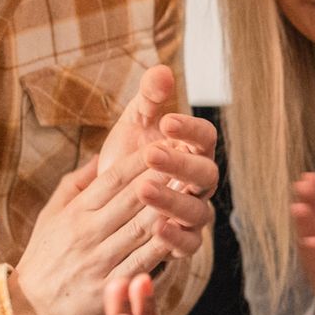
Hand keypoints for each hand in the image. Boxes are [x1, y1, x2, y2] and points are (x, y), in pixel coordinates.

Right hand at [9, 146, 174, 314]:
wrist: (29, 310)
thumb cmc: (46, 256)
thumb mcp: (52, 214)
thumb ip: (78, 184)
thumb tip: (103, 155)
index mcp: (76, 212)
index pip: (113, 178)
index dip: (142, 159)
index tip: (167, 142)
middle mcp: (87, 232)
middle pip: (132, 198)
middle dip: (163, 176)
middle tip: (190, 157)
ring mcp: (100, 260)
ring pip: (141, 227)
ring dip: (170, 207)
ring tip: (193, 188)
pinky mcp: (110, 286)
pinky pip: (143, 262)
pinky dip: (164, 246)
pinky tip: (184, 231)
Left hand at [95, 65, 218, 259]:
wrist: (108, 205)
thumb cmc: (128, 161)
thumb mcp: (135, 126)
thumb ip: (149, 100)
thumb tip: (161, 70)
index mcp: (194, 152)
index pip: (207, 138)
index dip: (192, 129)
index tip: (168, 120)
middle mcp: (199, 184)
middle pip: (206, 173)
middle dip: (180, 164)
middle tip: (150, 153)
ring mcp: (193, 214)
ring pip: (198, 210)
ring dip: (173, 200)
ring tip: (142, 189)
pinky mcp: (182, 242)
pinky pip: (189, 244)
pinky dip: (175, 238)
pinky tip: (154, 227)